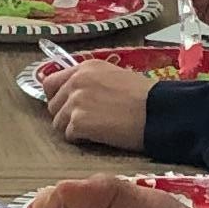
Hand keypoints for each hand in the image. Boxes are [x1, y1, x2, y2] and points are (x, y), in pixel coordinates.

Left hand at [39, 58, 154, 150]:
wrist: (157, 111)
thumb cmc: (144, 96)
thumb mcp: (113, 76)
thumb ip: (90, 82)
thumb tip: (73, 94)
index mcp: (84, 68)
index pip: (51, 82)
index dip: (57, 97)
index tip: (66, 106)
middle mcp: (75, 81)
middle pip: (52, 105)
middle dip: (65, 115)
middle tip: (85, 122)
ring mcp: (75, 102)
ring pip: (58, 123)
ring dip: (73, 129)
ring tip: (95, 129)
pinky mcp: (78, 122)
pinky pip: (69, 136)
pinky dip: (82, 139)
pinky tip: (99, 135)